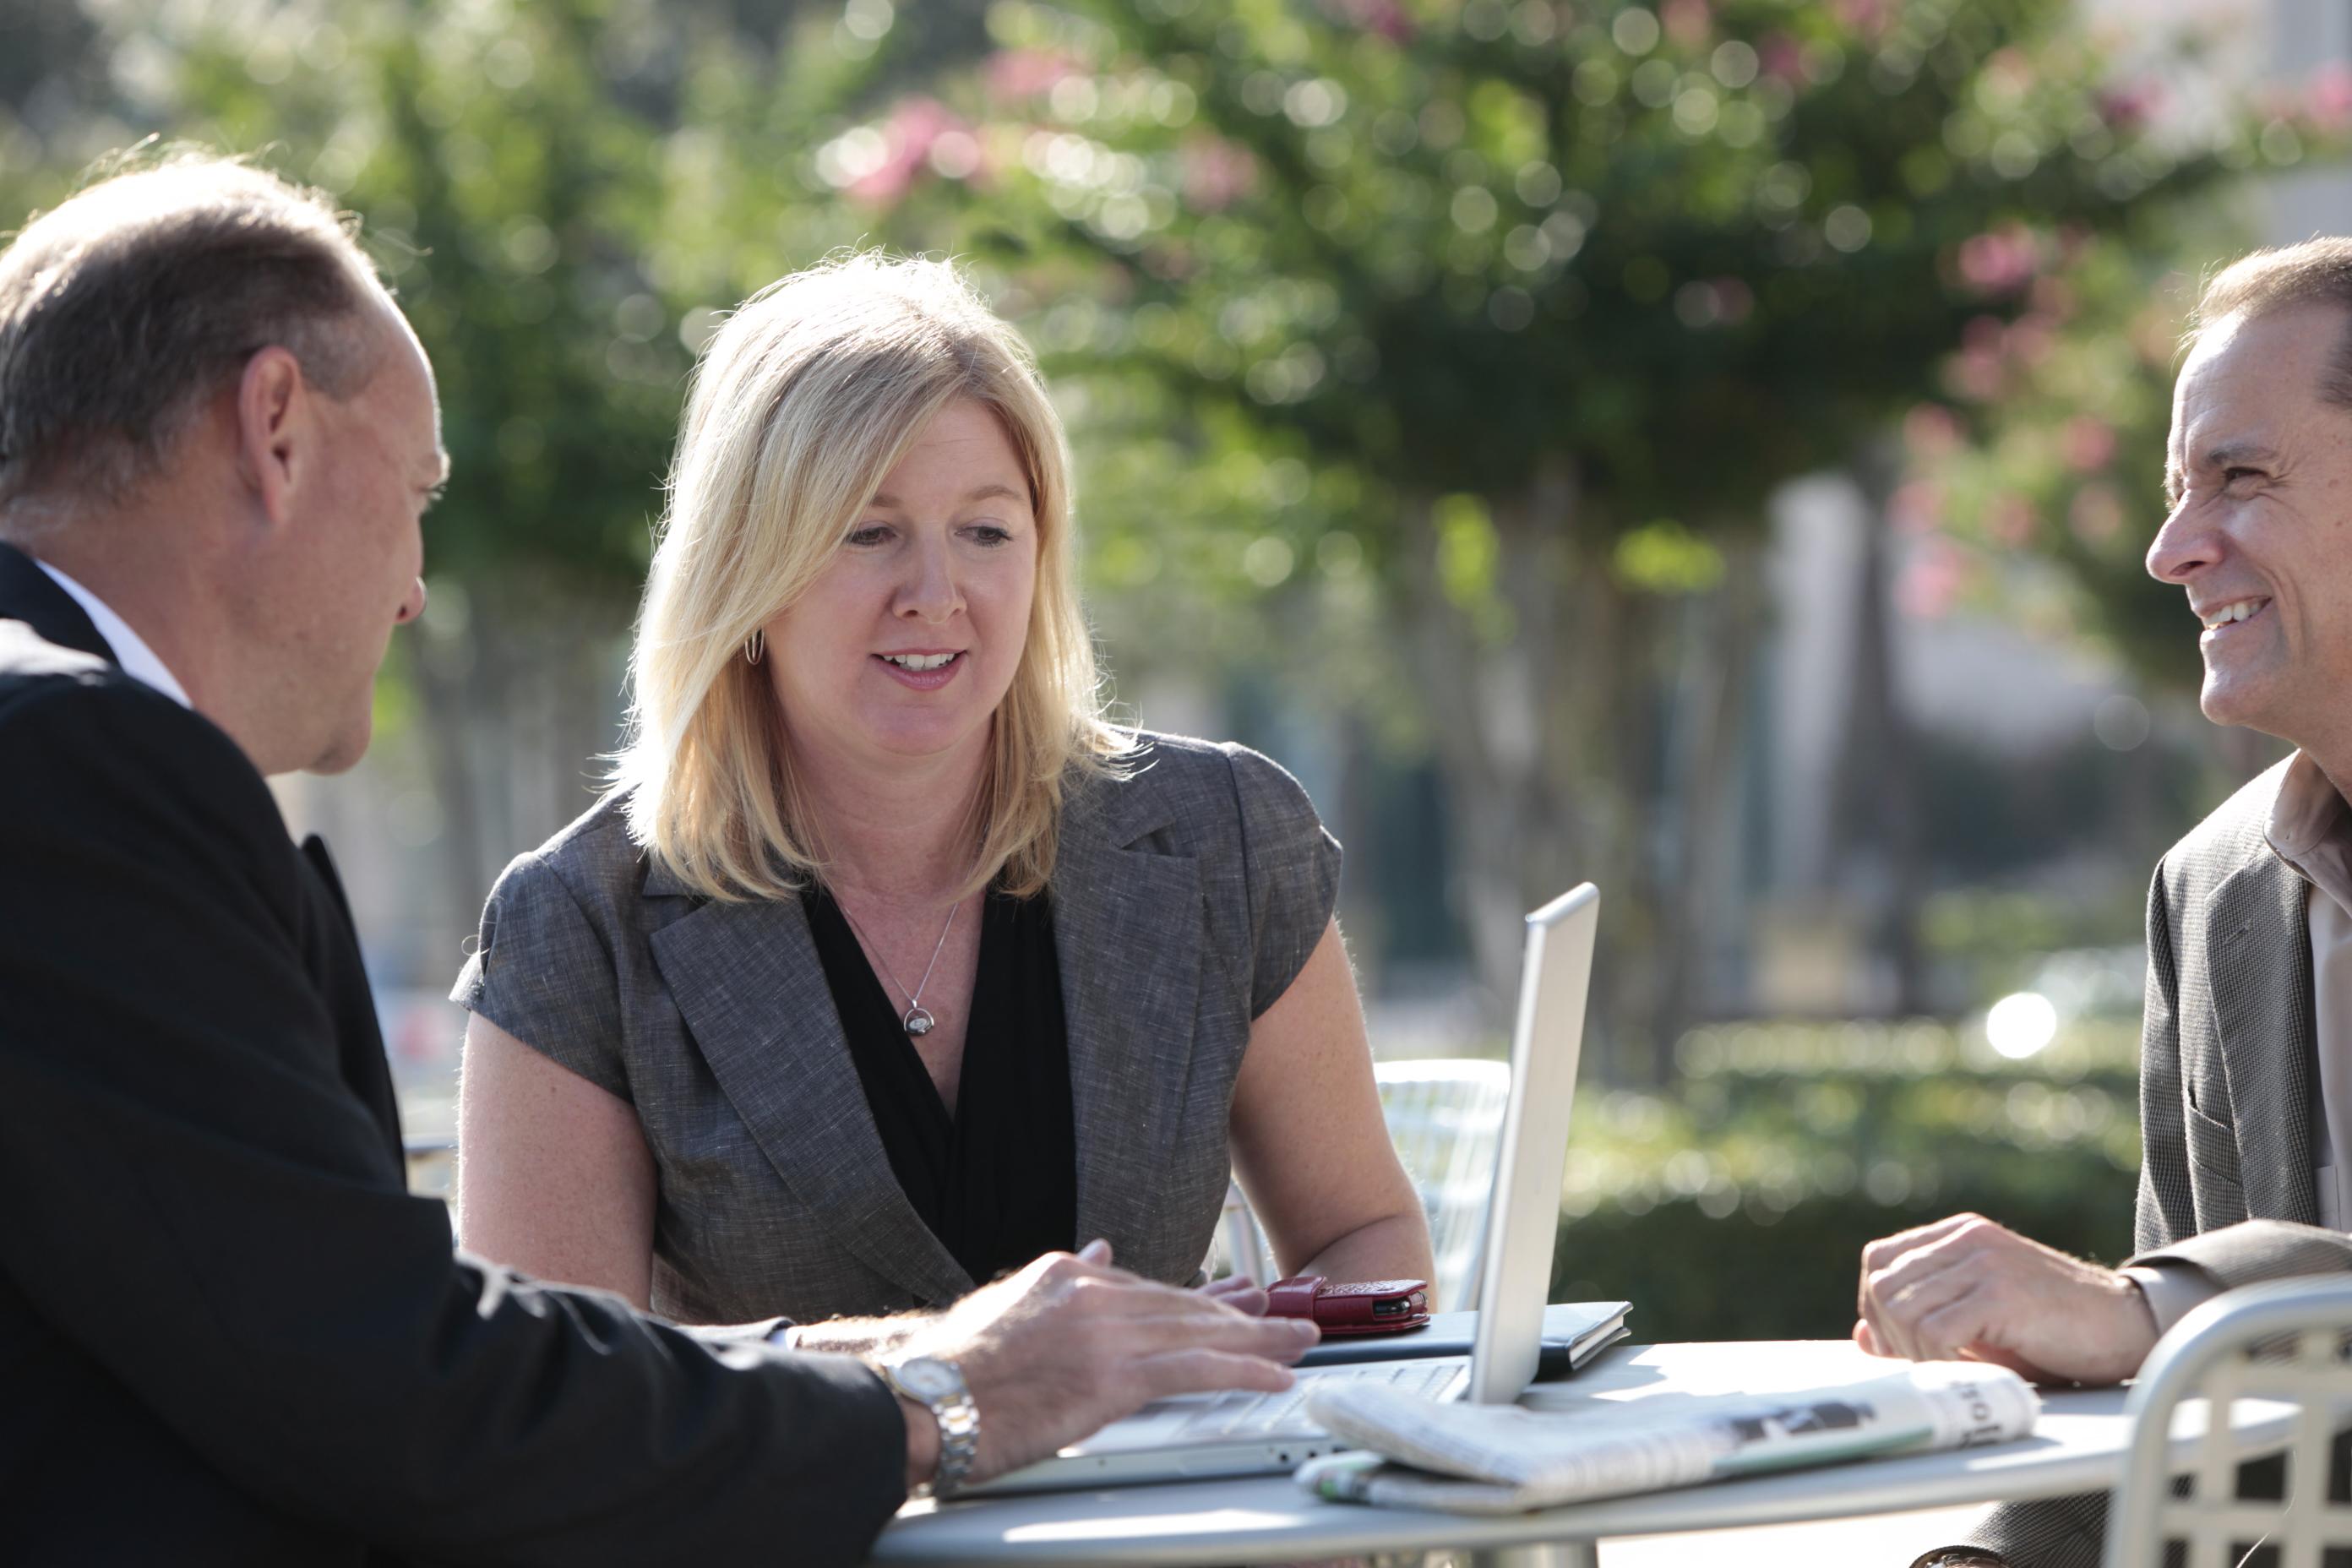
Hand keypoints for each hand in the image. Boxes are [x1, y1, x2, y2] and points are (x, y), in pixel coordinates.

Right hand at [902, 1238, 1319, 1485]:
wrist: (923, 1398)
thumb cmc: (952, 1366)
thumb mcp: (1009, 1302)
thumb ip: (1061, 1278)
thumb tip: (1100, 1251)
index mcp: (1067, 1274)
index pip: (1149, 1287)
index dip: (1199, 1299)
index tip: (1234, 1301)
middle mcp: (1093, 1293)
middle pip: (1184, 1304)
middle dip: (1242, 1314)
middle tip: (1287, 1315)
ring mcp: (1105, 1333)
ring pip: (1199, 1332)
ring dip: (1258, 1338)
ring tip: (1297, 1340)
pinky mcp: (1111, 1377)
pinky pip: (1195, 1370)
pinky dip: (1243, 1370)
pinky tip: (1274, 1374)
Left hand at [1853, 1212, 2156, 1384]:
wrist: (2126, 1328)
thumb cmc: (2053, 1330)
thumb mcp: (1979, 1319)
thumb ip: (1923, 1319)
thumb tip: (1863, 1336)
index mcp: (1957, 1234)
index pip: (1879, 1261)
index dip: (1877, 1308)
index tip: (1903, 1345)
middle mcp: (1966, 1238)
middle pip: (1883, 1286)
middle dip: (1893, 1336)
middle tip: (1930, 1366)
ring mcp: (1984, 1261)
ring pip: (1902, 1309)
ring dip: (1917, 1353)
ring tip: (1956, 1370)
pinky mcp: (2002, 1292)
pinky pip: (1935, 1331)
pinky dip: (1942, 1362)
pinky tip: (1975, 1372)